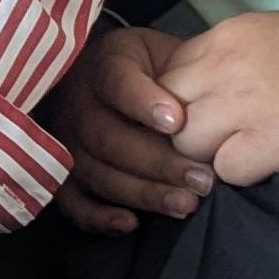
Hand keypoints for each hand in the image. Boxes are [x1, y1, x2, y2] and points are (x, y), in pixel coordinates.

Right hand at [42, 23, 206, 231]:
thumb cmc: (152, 71)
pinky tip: (131, 224)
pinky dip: (97, 217)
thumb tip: (216, 105)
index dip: (143, 102)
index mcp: (104, 64)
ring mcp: (65, 141)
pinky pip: (71, 201)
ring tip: (185, 203)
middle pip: (108, 137)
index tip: (177, 121)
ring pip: (96, 172)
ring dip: (141, 192)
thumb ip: (184, 72)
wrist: (109, 78)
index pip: (117, 81)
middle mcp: (77, 103)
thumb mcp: (165, 54)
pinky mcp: (62, 175)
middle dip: (158, 162)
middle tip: (202, 179)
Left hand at [158, 11, 278, 188]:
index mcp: (224, 37)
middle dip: (179, 137)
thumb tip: (196, 102)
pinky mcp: (274, 140)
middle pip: (161, 114)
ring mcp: (247, 102)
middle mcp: (224, 65)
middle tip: (213, 147)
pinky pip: (225, 171)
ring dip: (207, 158)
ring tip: (243, 156)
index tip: (195, 122)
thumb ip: (226, 65)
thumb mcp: (269, 41)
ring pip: (184, 144)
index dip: (170, 108)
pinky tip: (269, 164)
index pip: (160, 79)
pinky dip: (241, 175)